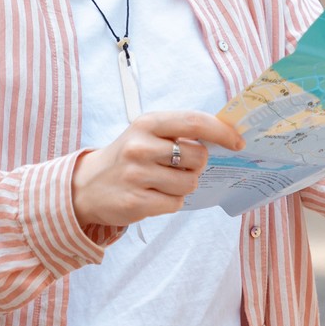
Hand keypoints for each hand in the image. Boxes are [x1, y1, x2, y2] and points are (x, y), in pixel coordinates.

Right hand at [71, 110, 245, 227]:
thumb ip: (179, 132)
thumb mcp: (146, 134)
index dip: (221, 131)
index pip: (194, 122)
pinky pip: (175, 203)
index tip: (238, 141)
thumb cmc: (127, 157)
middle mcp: (141, 147)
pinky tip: (154, 195)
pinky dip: (171, 201)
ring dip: (183, 185)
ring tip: (162, 182)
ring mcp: (137, 175)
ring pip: (189, 183)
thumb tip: (224, 137)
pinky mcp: (136, 202)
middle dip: (196, 165)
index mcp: (147, 123)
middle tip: (178, 166)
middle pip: (197, 157)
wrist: (86, 186)